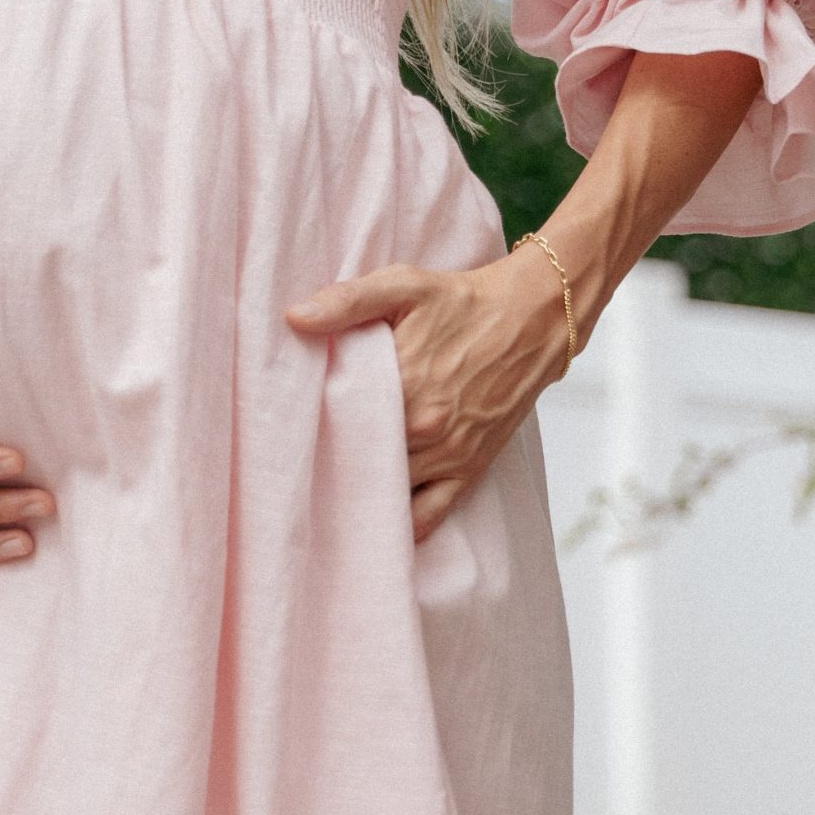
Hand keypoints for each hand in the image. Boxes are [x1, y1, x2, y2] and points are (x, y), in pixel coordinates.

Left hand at [286, 251, 569, 541]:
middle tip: (293, 473)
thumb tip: (294, 317)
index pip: (337, 423)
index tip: (282, 435)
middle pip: (358, 464)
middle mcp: (424, 427)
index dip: (308, 431)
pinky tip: (374, 527)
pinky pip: (429, 516)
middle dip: (328, 467)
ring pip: (388, 494)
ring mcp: (448, 454)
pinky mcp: (469, 469)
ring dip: (358, 496)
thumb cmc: (464, 301)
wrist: (531, 319)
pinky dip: (401, 529)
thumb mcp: (404, 286)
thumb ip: (346, 301)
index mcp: (402, 383)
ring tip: (323, 500)